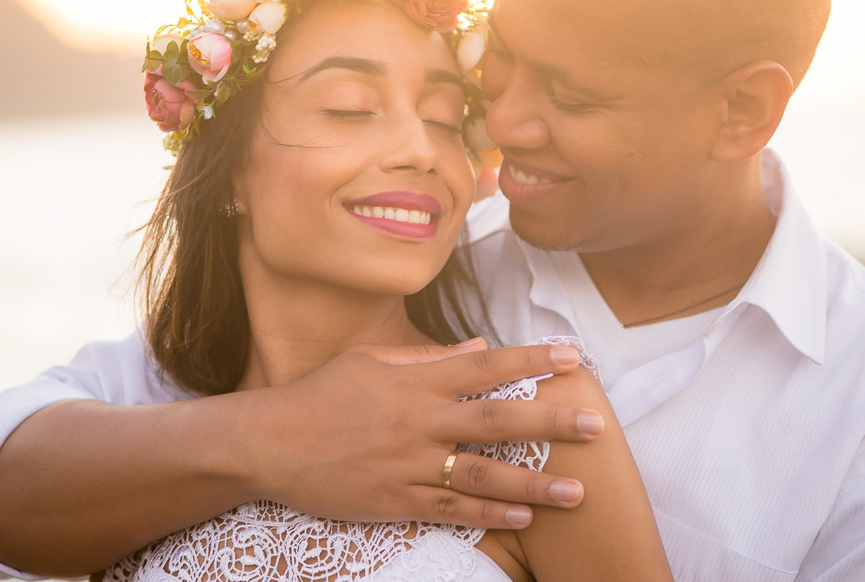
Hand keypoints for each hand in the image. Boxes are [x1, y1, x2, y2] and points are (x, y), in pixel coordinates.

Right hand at [246, 338, 602, 528]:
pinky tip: (523, 518)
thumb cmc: (320, 394)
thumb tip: (478, 347)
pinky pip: (450, 511)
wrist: (268, 443)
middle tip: (596, 425)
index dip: (531, 360)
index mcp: (413, 380)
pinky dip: (489, 515)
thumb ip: (427, 357)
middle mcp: (417, 420)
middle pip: (495, 419)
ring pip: (482, 475)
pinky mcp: (394, 501)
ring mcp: (408, 464)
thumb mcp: (371, 362)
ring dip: (533, 483)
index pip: (484, 365)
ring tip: (577, 492)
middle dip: (549, 420)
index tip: (573, 357)